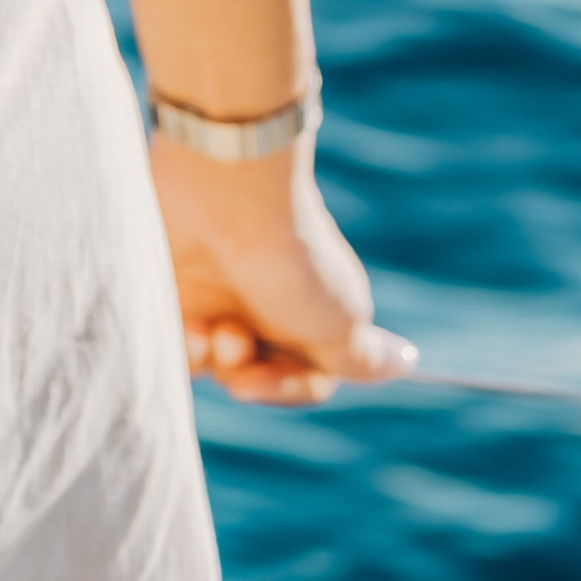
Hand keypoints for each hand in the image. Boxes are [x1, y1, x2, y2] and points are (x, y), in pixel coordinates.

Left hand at [150, 138, 416, 408]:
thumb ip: (360, 357)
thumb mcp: (339, 320)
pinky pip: (176, 339)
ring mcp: (223, 293)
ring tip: (212, 328)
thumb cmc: (291, 260)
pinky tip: (187, 325)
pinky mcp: (179, 281)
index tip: (258, 382)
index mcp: (314, 312)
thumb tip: (404, 363)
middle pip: (256, 375)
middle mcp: (270, 306)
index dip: (286, 388)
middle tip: (234, 340)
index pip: (307, 378)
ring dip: (213, 358)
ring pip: (213, 363)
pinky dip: (183, 343)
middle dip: (245, 373)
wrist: (225, 193)